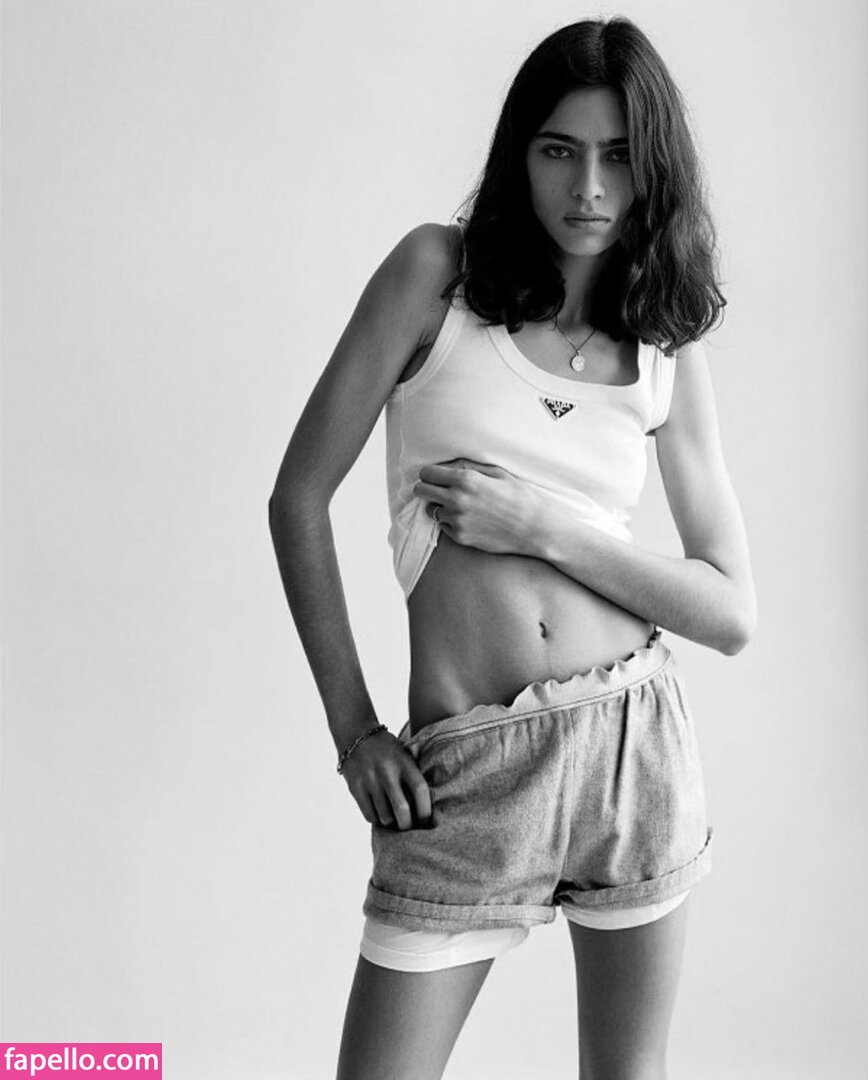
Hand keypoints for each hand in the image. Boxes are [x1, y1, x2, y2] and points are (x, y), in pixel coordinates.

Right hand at [339, 730, 433, 829]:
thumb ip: (414, 773)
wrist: (355, 734)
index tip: (426, 819)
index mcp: (403, 761)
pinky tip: (380, 812)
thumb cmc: (386, 749)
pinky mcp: (355, 787)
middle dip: (407, 825)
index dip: (426, 809)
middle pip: (402, 809)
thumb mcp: (404, 753)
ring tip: (394, 819)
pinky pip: (369, 815)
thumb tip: (427, 805)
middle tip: (409, 827)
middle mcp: (386, 771)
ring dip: (391, 822)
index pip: (420, 789)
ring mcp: (369, 780)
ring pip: (384, 817)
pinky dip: (376, 818)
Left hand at [413, 458, 541, 555]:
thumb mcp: (497, 473)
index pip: (427, 473)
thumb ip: (469, 466)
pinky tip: (468, 520)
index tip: (436, 476)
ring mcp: (457, 520)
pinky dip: (450, 522)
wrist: (535, 527)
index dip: (430, 474)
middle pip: (420, 490)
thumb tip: (449, 465)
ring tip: (458, 506)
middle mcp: (457, 500)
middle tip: (438, 489)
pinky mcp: (460, 537)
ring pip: (430, 510)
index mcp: (466, 479)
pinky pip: (443, 526)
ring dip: (439, 506)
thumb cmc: (520, 496)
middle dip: (427, 488)